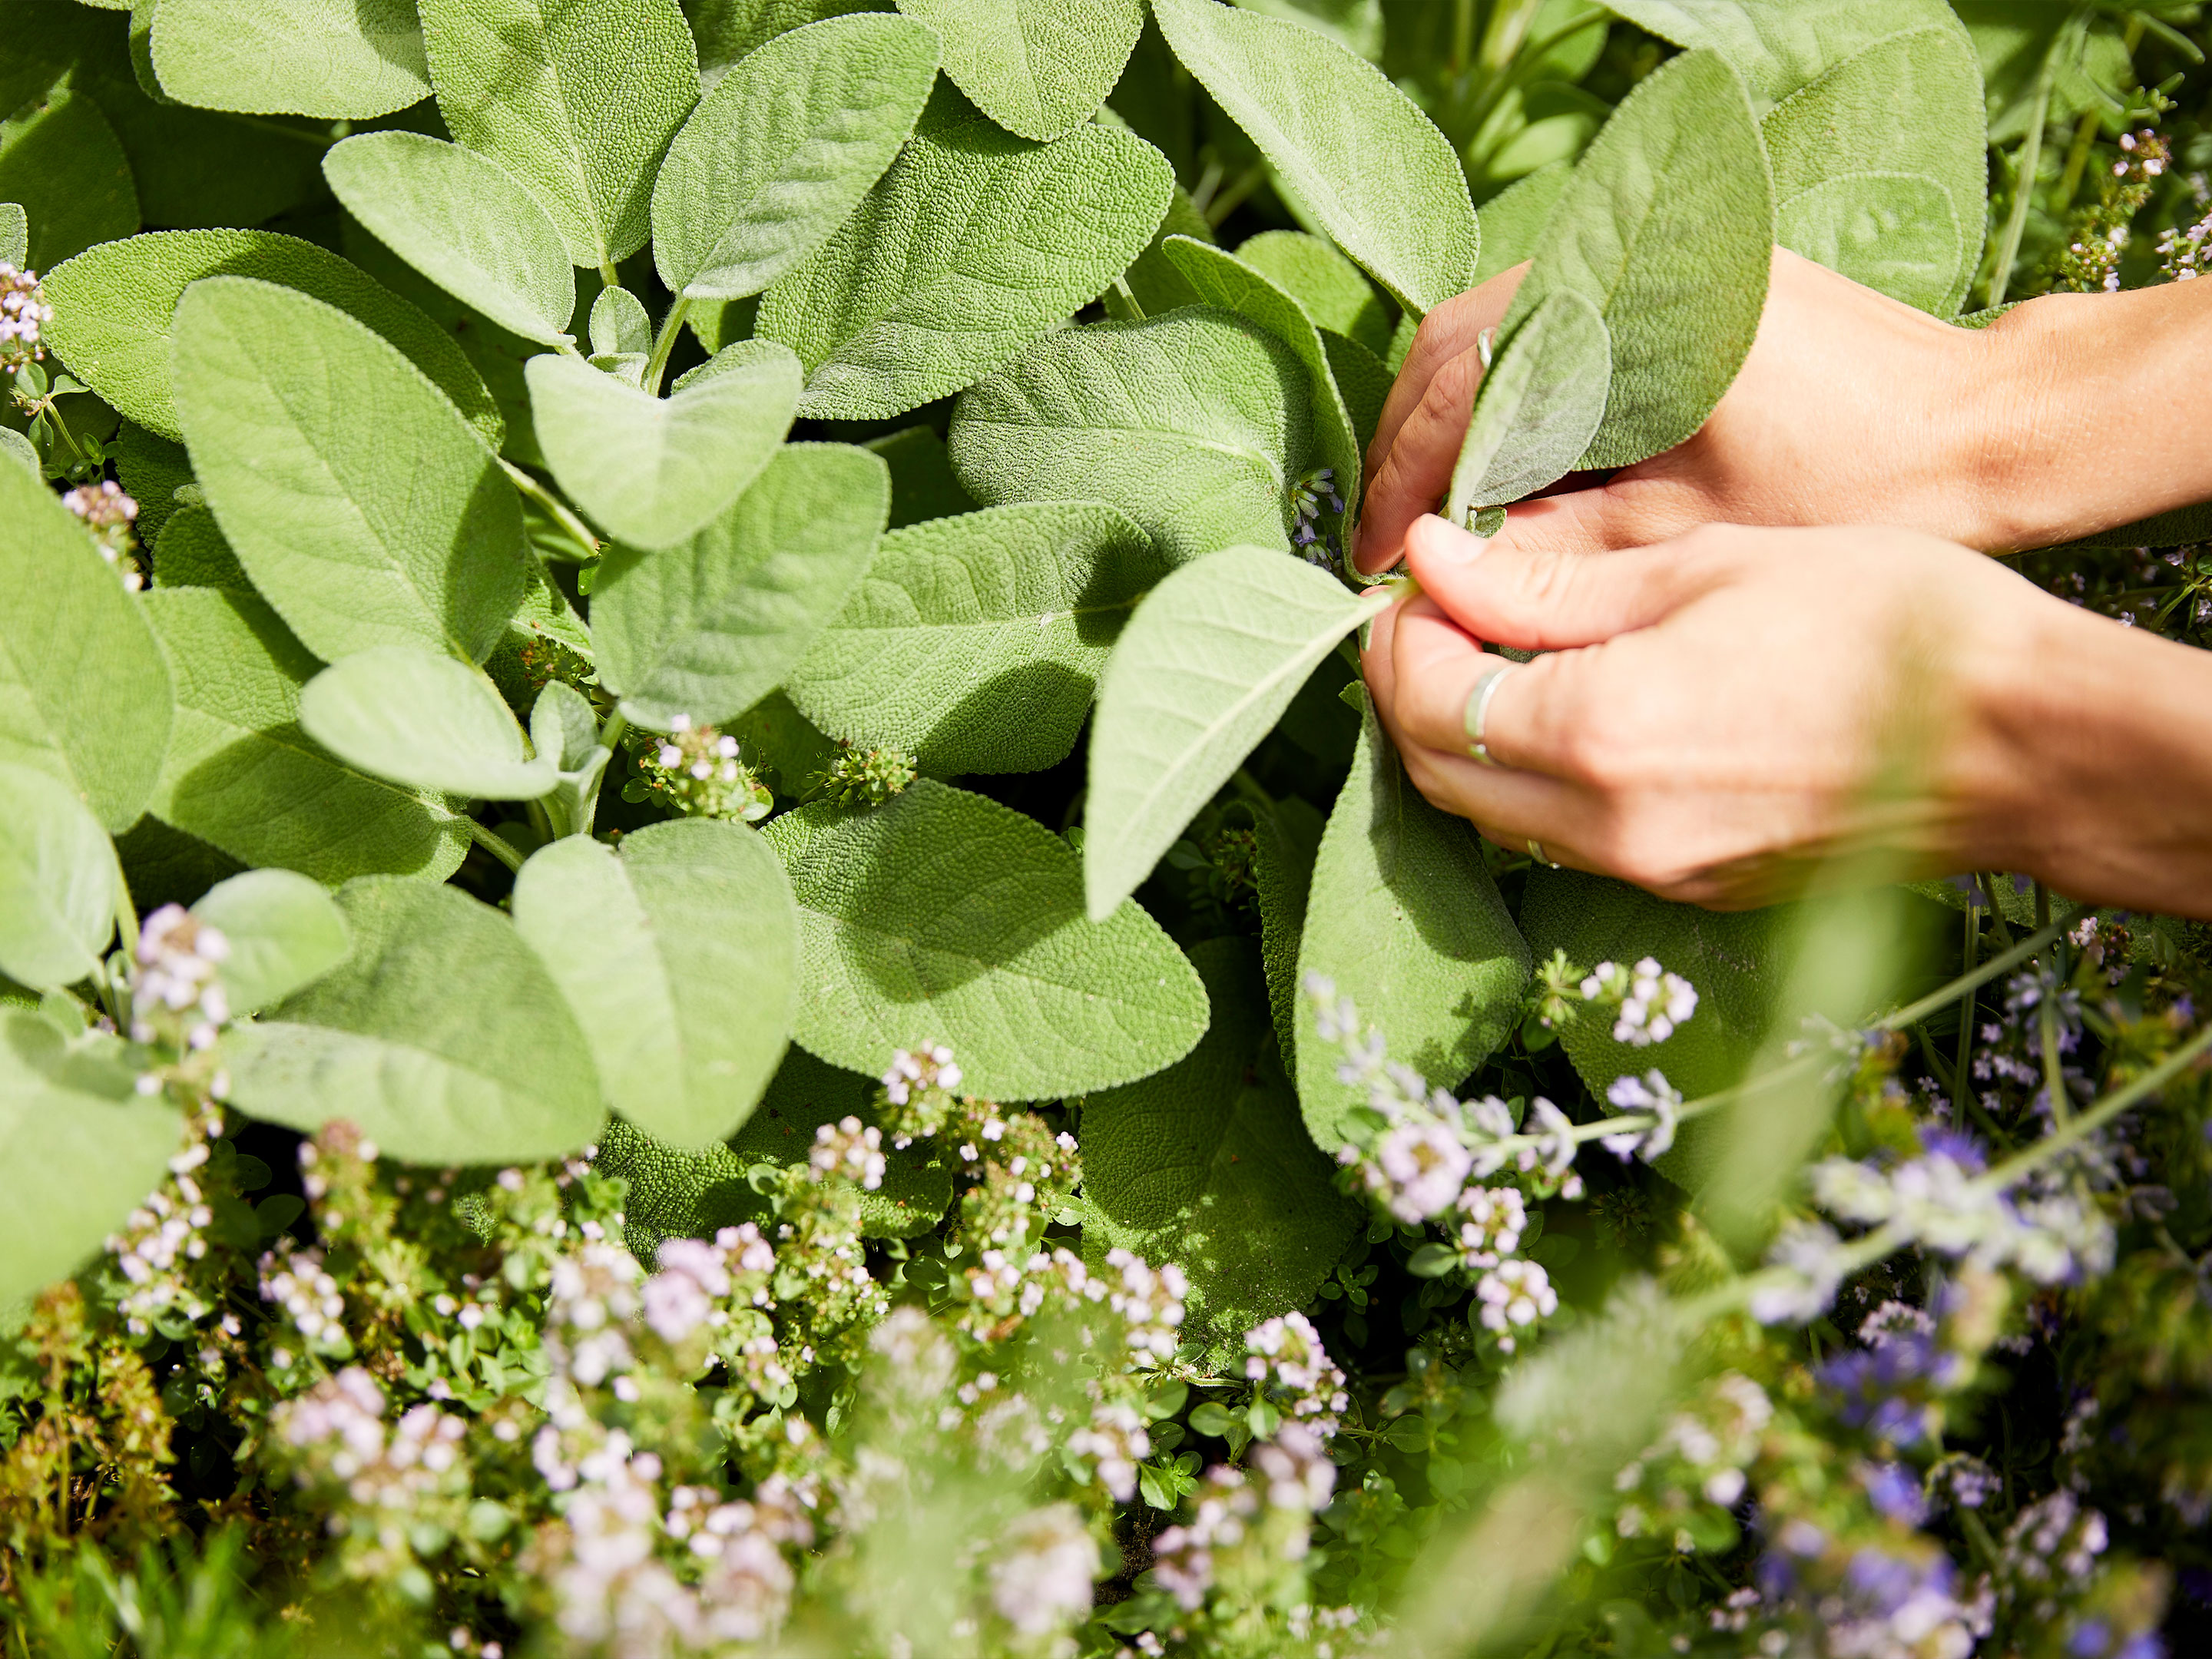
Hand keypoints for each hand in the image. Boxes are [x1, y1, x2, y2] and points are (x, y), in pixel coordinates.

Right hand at [1353, 248, 2211, 575]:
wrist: (1989, 428)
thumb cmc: (1858, 490)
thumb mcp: (1683, 535)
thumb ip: (1548, 546)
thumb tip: (1438, 569)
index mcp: (1628, 304)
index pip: (1462, 378)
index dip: (1405, 476)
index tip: (1375, 557)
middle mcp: (1632, 249)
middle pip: (1462, 335)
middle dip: (1416, 443)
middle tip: (1391, 540)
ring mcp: (1658, 246)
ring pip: (1501, 325)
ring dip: (1460, 418)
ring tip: (1440, 516)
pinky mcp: (1682, 265)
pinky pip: (1558, 319)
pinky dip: (1517, 394)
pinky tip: (1511, 468)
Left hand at [1360, 515, 2211, 918]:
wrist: (2023, 741)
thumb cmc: (1886, 623)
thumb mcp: (1706, 567)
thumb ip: (1550, 582)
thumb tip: (1434, 558)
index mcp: (1603, 733)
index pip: (1428, 699)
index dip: (1399, 633)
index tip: (1417, 574)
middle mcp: (1608, 828)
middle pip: (1439, 772)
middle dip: (1412, 690)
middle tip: (1435, 611)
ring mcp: (1649, 874)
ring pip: (1492, 817)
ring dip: (1466, 739)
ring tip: (1493, 651)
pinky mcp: (1689, 891)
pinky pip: (1562, 842)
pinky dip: (1531, 779)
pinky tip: (1565, 710)